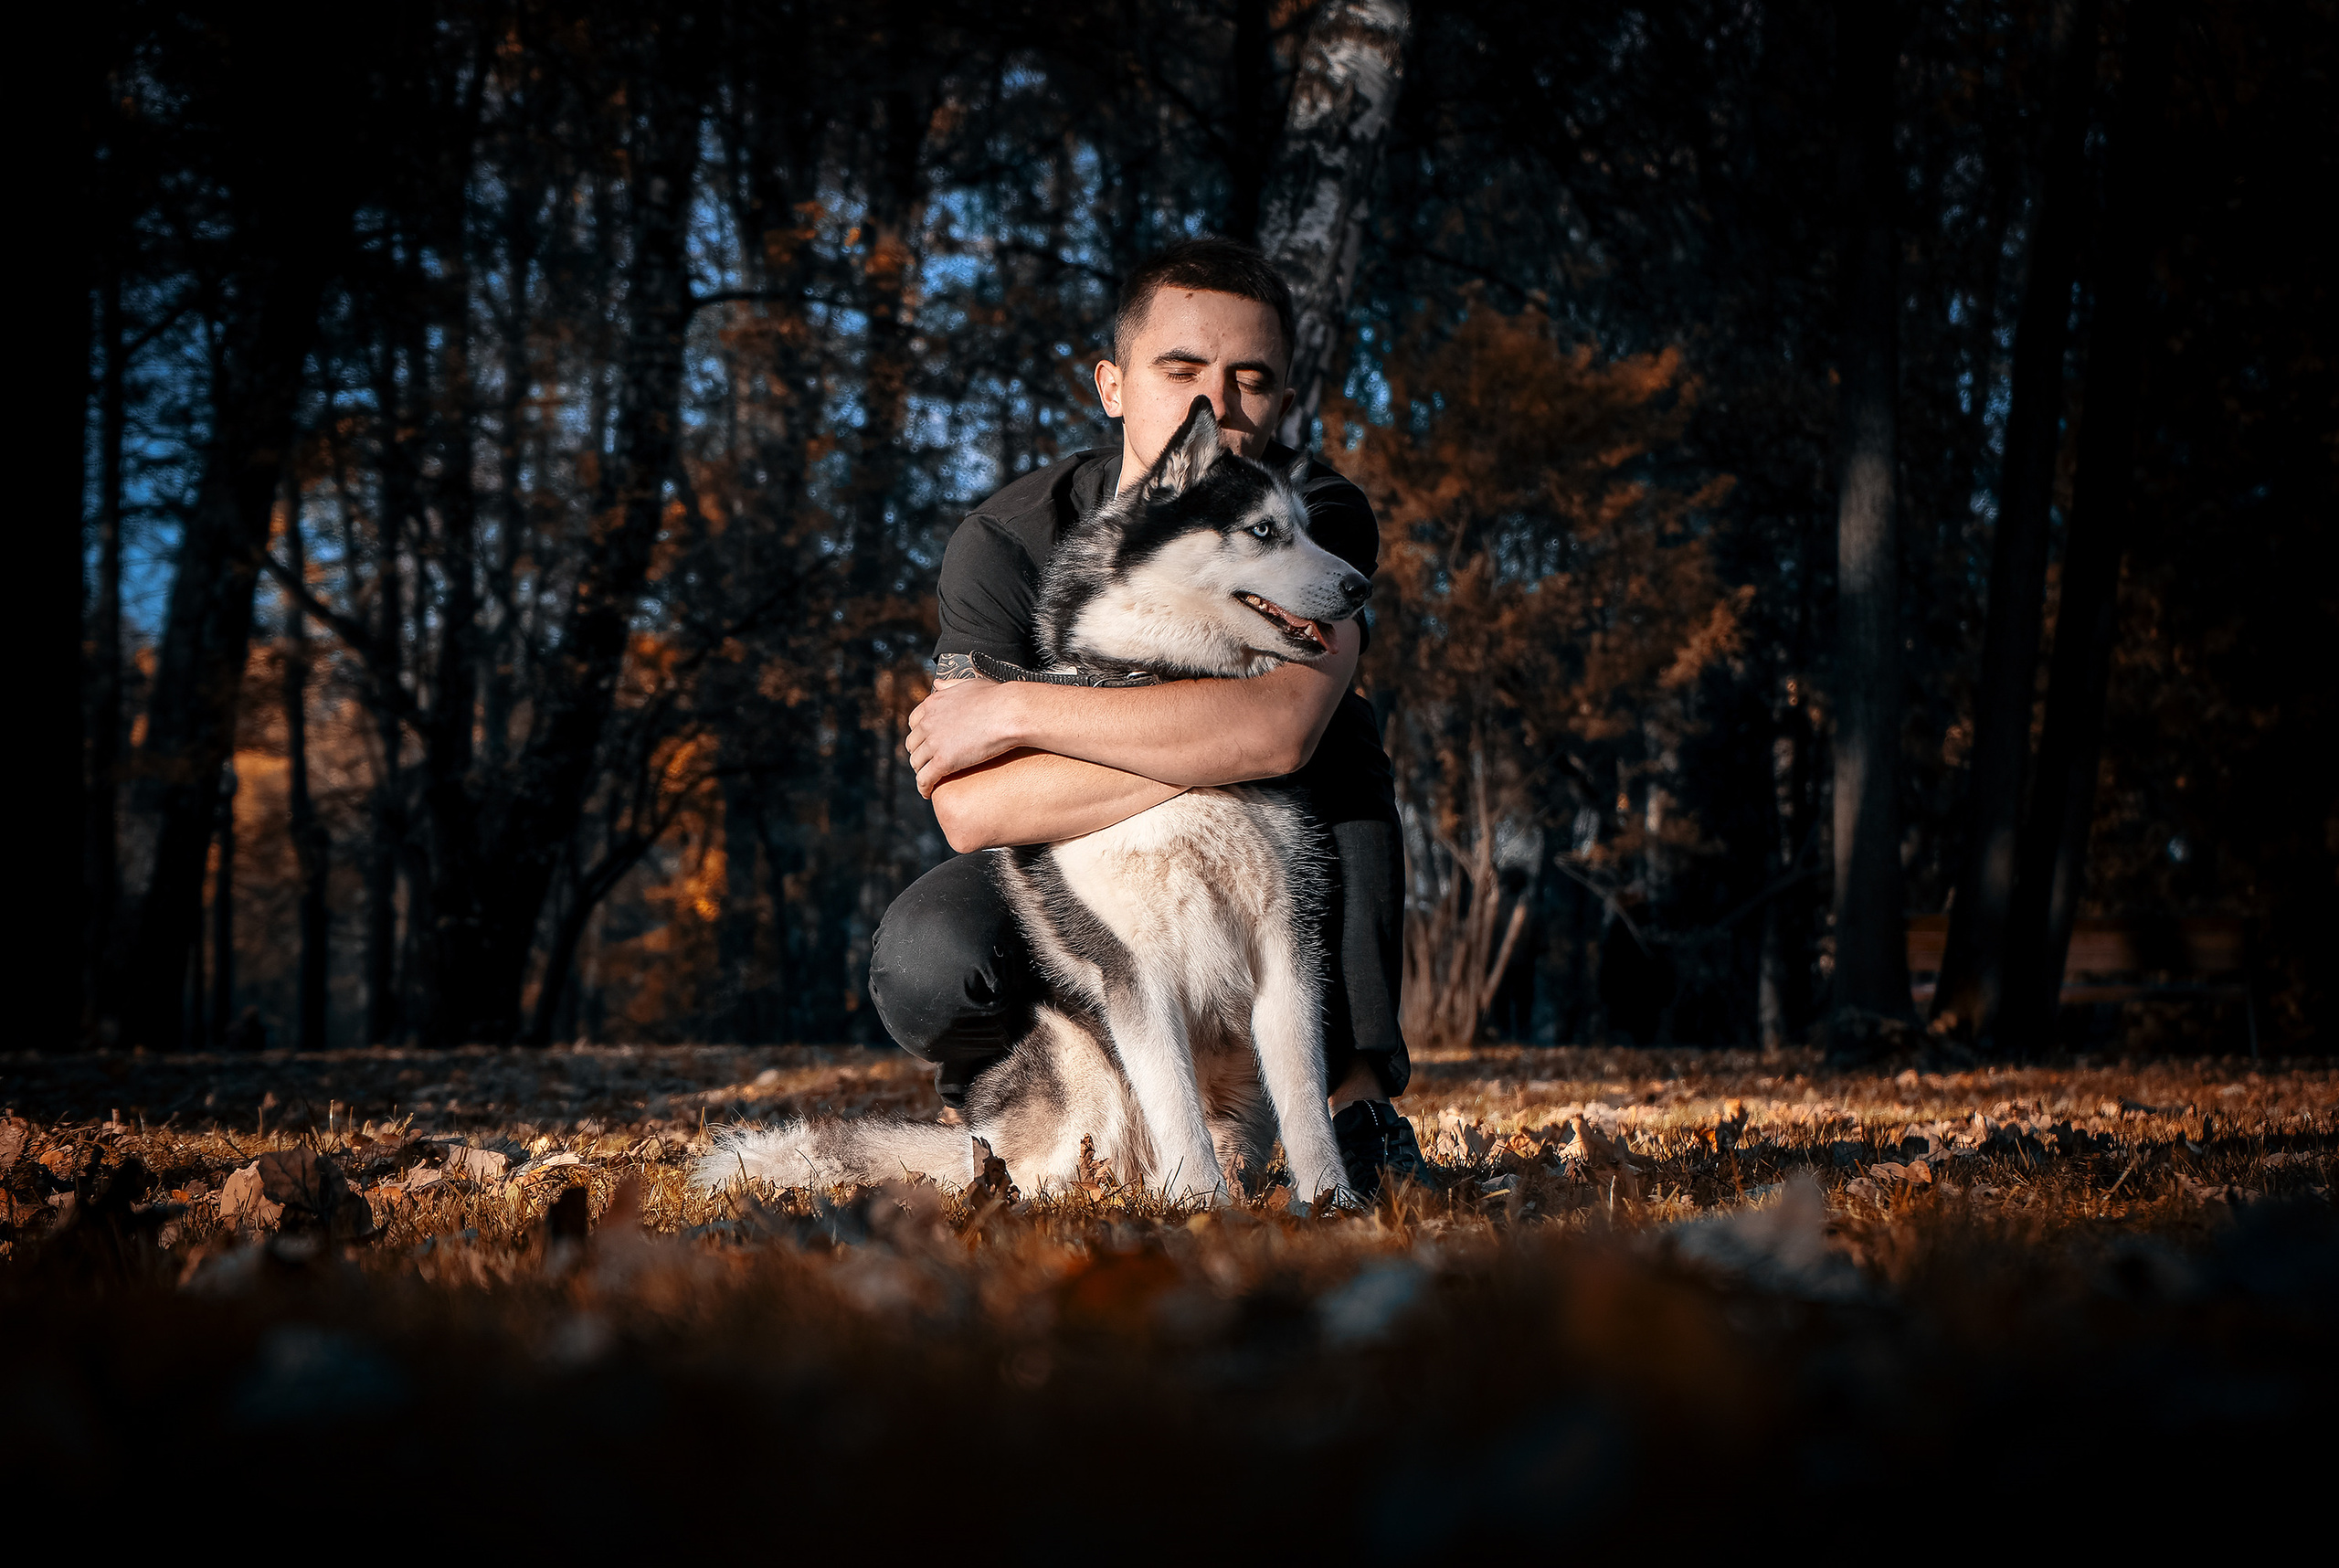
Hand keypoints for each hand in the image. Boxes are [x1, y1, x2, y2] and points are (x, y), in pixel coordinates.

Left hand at [906, 674, 1024, 796]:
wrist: (1009, 712)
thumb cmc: (997, 698)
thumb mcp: (969, 683)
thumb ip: (950, 685)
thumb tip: (938, 683)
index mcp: (933, 703)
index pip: (913, 722)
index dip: (919, 735)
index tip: (925, 743)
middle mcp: (928, 722)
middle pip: (912, 744)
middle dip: (919, 754)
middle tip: (928, 763)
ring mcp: (934, 742)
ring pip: (916, 763)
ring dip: (921, 772)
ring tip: (929, 779)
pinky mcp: (943, 761)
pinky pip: (925, 779)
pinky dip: (924, 788)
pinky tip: (928, 793)